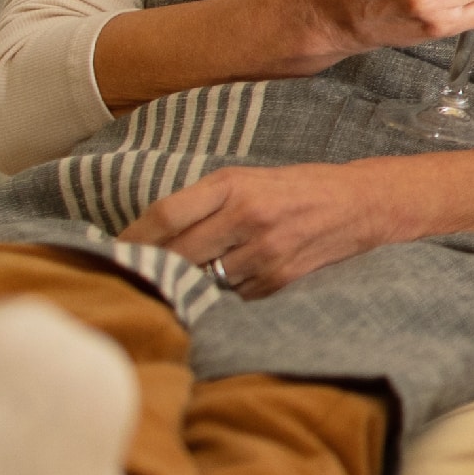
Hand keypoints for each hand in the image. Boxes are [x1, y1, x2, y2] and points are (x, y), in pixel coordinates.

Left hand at [120, 162, 395, 299]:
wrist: (358, 203)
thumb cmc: (295, 188)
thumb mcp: (247, 179)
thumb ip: (204, 201)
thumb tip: (153, 236)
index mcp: (232, 184)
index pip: (166, 215)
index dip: (134, 238)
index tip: (115, 250)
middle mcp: (247, 216)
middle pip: (179, 253)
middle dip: (155, 267)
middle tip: (137, 275)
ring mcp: (265, 250)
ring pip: (206, 280)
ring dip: (195, 282)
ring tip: (194, 276)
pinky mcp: (281, 277)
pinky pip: (236, 295)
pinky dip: (230, 291)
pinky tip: (239, 277)